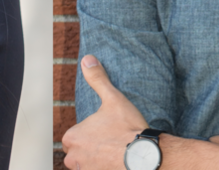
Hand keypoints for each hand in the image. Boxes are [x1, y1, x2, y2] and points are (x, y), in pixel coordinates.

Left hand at [62, 55, 147, 169]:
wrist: (145, 157)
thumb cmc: (127, 128)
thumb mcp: (113, 99)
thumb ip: (98, 79)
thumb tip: (87, 59)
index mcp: (72, 137)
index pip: (73, 136)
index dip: (88, 133)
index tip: (103, 131)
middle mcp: (74, 158)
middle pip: (76, 153)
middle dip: (88, 149)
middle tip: (109, 143)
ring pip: (84, 166)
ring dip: (94, 162)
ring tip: (113, 154)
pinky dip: (102, 168)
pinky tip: (116, 163)